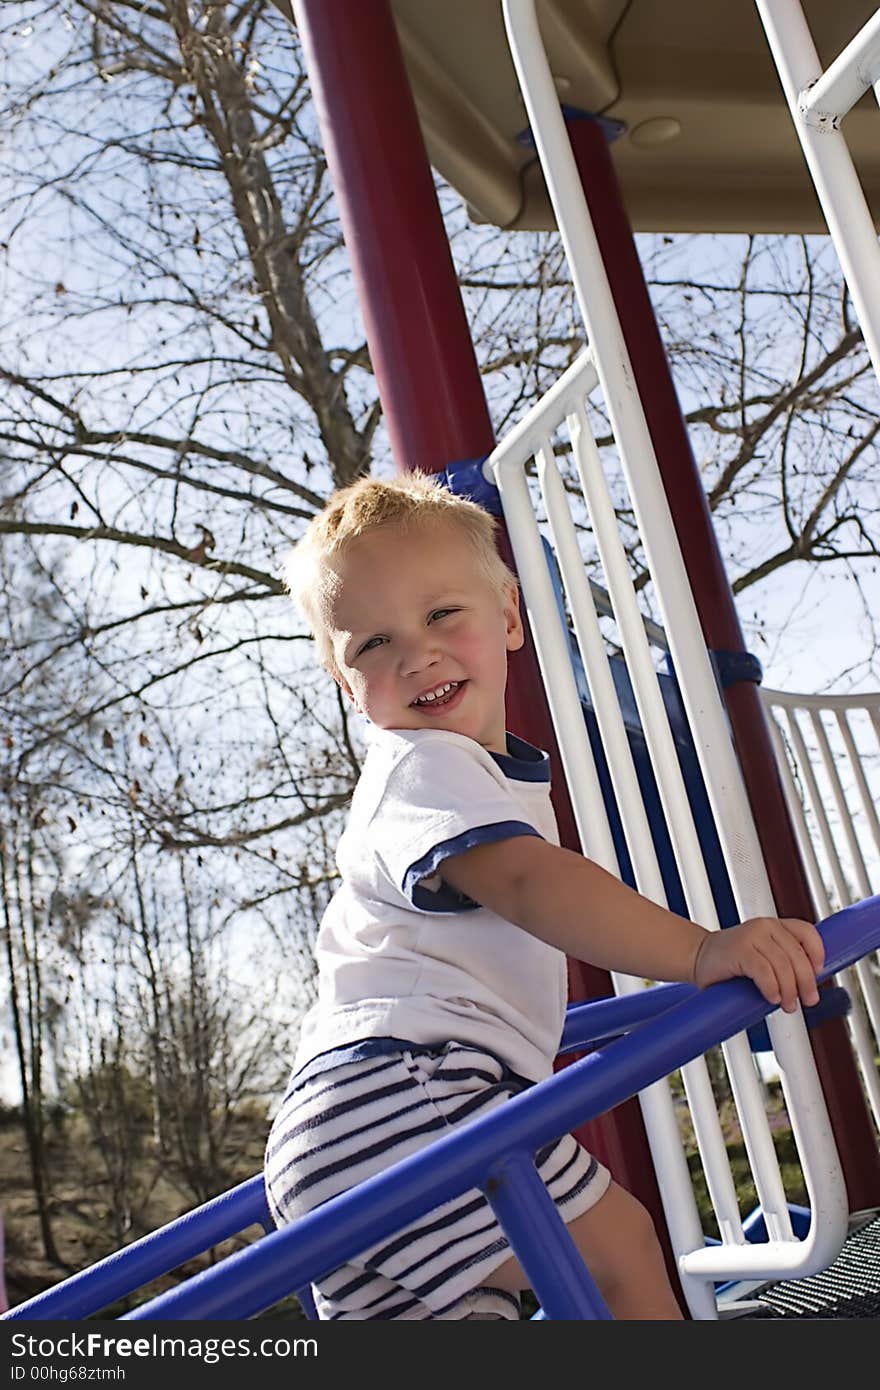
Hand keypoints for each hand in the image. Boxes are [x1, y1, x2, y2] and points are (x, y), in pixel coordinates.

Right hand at [691, 917, 823, 1013]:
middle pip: (797, 954)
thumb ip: (783, 962)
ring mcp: (751, 935)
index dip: (818, 953)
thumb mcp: (763, 957)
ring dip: (789, 990)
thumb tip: (809, 984)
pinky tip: (772, 997)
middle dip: (806, 982)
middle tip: (808, 1000)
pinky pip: (764, 970)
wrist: (698, 958)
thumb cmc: (731, 962)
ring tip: (787, 1004)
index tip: (818, 972)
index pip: (807, 932)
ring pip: (783, 965)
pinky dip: (771, 987)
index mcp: (775, 926)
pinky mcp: (739, 949)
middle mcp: (765, 926)